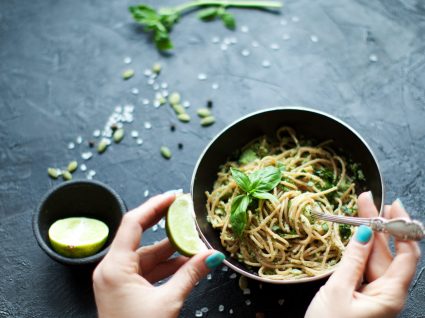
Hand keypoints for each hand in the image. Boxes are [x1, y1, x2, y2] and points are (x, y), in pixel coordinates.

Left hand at [93, 193, 224, 317]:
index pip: (133, 223)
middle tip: (184, 212)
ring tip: (193, 241)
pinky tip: (186, 262)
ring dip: (170, 250)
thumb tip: (212, 255)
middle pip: (140, 237)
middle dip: (165, 226)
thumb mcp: (168, 301)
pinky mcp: (124, 289)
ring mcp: (117, 279)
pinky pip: (146, 270)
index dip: (155, 205)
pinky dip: (165, 266)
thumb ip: (190, 274)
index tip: (173, 196)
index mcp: (114, 267)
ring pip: (146, 255)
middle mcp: (111, 269)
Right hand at [306, 192, 420, 317]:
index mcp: (390, 295)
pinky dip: (360, 250)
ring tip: (358, 210)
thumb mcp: (339, 290)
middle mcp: (387, 294)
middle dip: (379, 225)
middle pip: (389, 253)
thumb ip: (352, 260)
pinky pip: (365, 268)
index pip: (408, 256)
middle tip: (367, 201)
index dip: (403, 229)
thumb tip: (363, 232)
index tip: (392, 207)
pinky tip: (355, 236)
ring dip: (368, 235)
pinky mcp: (363, 295)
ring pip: (375, 259)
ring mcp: (375, 294)